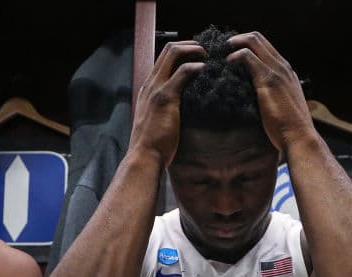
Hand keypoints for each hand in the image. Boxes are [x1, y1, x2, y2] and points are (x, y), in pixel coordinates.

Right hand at [130, 41, 205, 166]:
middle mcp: (150, 84)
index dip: (181, 51)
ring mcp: (156, 89)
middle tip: (205, 50)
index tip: (196, 55)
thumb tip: (183, 109)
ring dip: (193, 50)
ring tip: (207, 55)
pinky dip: (195, 66)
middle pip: (168, 50)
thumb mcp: (157, 121)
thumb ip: (166, 109)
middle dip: (189, 45)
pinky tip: (205, 69)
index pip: (163, 59)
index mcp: (148, 89)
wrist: (144, 157)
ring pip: (173, 54)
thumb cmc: (153, 145)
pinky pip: (182, 72)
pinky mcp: (166, 97)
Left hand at [226, 32, 315, 152]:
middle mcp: (283, 67)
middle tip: (223, 49)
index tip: (232, 52)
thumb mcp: (281, 106)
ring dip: (235, 44)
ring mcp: (277, 71)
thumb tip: (253, 98)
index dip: (247, 44)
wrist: (300, 138)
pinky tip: (227, 63)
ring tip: (221, 54)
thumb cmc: (289, 129)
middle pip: (258, 38)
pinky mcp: (268, 80)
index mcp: (287, 72)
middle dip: (238, 39)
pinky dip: (235, 55)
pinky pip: (248, 57)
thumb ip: (271, 96)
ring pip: (254, 41)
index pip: (265, 46)